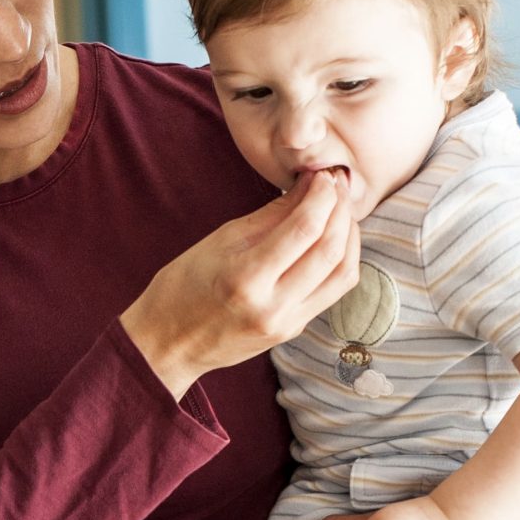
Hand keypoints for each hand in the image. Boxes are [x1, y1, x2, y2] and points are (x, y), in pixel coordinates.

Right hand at [120, 170, 358, 398]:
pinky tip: (334, 238)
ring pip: (342, 274)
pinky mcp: (294, 330)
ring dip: (350, 236)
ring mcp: (287, 324)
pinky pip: (333, 291)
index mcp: (245, 280)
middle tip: (337, 184)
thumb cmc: (182, 288)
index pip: (302, 230)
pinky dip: (341, 259)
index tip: (324, 174)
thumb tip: (308, 186)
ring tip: (340, 209)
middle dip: (340, 210)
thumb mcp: (219, 242)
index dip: (321, 196)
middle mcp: (272, 306)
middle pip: (330, 251)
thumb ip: (269, 216)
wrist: (169, 346)